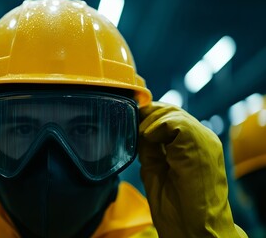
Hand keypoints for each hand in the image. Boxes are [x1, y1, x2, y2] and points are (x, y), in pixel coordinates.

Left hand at [138, 102, 245, 236]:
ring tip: (142, 139)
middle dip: (146, 116)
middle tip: (131, 128)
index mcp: (194, 145)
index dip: (148, 117)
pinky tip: (148, 139)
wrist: (196, 230)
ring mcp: (204, 141)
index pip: (170, 116)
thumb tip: (137, 129)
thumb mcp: (155, 170)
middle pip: (170, 110)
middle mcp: (203, 139)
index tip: (130, 124)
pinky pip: (176, 122)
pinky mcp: (200, 145)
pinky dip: (157, 127)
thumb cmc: (177, 208)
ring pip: (172, 112)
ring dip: (150, 123)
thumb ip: (149, 149)